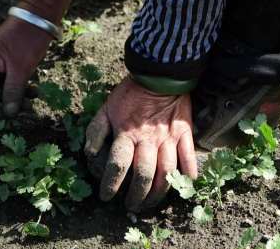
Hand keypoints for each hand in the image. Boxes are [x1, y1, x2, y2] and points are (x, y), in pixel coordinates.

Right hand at [0, 16, 52, 117]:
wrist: (39, 15)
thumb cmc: (28, 39)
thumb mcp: (21, 69)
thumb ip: (13, 92)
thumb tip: (7, 114)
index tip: (2, 115)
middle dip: (4, 104)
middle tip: (24, 109)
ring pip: (1, 87)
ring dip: (16, 97)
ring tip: (33, 100)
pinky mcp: (8, 61)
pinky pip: (9, 79)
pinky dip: (20, 87)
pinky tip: (35, 90)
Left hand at [84, 77, 197, 211]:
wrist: (159, 74)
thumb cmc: (131, 93)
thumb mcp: (107, 108)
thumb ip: (97, 131)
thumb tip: (90, 153)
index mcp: (127, 133)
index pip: (117, 165)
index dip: (111, 184)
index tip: (106, 196)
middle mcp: (148, 139)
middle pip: (144, 175)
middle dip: (137, 195)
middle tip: (132, 206)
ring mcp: (169, 137)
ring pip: (166, 172)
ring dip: (159, 192)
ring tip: (152, 202)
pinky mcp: (184, 133)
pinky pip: (189, 157)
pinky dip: (189, 173)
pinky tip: (186, 185)